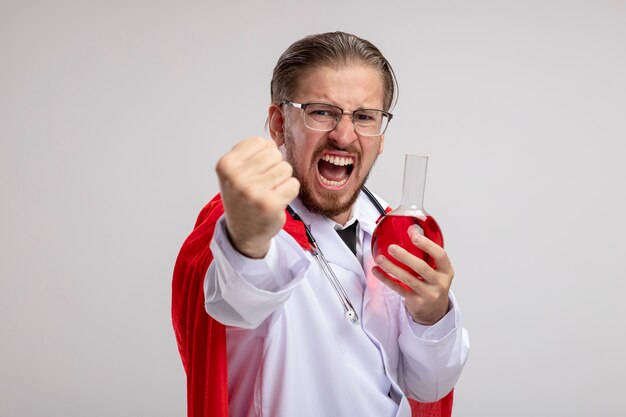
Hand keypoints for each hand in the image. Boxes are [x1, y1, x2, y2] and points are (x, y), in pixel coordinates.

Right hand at [215, 137, 299, 257]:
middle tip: (263, 184)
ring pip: (286, 168)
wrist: (244, 232)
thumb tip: (273, 143)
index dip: (262, 156)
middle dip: (274, 167)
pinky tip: (278, 200)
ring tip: (270, 192)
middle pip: (274, 154)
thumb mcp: (236, 171)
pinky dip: (289, 191)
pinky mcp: (270, 204)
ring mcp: (253, 191)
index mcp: (226, 165)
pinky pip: (293, 184)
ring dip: (282, 179)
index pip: (259, 142)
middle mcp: (236, 177)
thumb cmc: (243, 197)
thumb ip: (253, 152)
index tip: (253, 172)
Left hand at [372, 225, 453, 324]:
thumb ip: (426, 254)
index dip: (427, 244)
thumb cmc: (432, 284)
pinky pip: (399, 289)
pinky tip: (377, 271)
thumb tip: (411, 230)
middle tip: (391, 247)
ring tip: (379, 258)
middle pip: (422, 268)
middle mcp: (440, 283)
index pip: (440, 255)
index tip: (413, 235)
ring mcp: (428, 294)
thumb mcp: (436, 270)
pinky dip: (386, 279)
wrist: (434, 311)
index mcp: (446, 271)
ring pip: (408, 279)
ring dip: (392, 268)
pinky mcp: (416, 302)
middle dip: (405, 257)